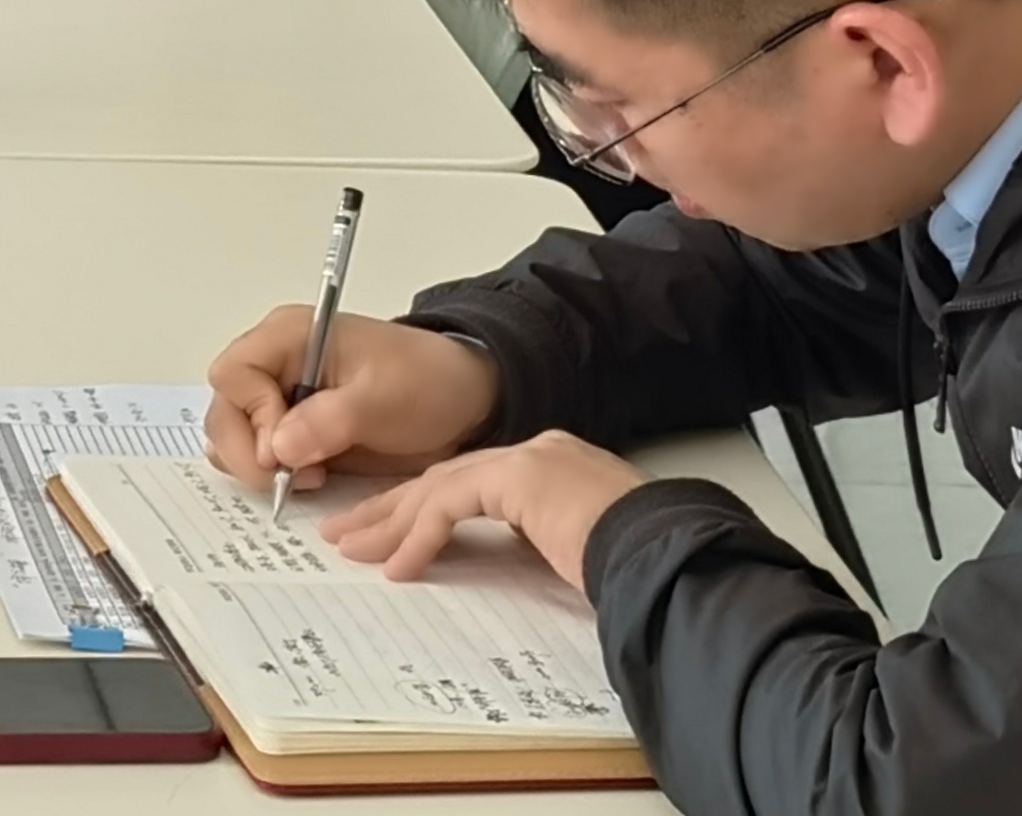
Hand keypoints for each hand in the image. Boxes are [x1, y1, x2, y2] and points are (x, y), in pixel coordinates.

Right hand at [204, 307, 499, 495]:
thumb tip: (277, 448)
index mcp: (288, 337)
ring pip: (233, 435)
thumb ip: (327, 421)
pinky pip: (258, 451)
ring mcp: (281, 398)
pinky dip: (270, 472)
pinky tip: (303, 480)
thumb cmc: (427, 382)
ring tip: (308, 478)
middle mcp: (274, 364)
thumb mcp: (384, 400)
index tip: (286, 450)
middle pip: (224, 409)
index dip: (251, 415)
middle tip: (295, 478)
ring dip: (258, 466)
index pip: (233, 374)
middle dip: (249, 452)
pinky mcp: (293, 429)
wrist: (464, 400)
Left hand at [321, 434, 646, 589]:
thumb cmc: (643, 567)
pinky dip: (420, 536)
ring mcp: (528, 460)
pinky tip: (398, 567)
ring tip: (352, 548)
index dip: (424, 508)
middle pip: (444, 478)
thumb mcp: (580, 553)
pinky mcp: (518, 477)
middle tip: (348, 533)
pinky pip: (449, 506)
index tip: (388, 535)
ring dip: (390, 520)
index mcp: (552, 467)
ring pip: (437, 487)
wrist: (673, 558)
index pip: (471, 483)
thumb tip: (512, 565)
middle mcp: (537, 453)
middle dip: (391, 508)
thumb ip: (543, 544)